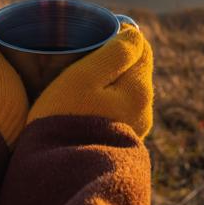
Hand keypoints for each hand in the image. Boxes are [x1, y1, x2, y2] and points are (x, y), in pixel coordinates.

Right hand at [28, 24, 153, 138]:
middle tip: (83, 59)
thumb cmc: (66, 118)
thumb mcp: (84, 77)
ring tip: (82, 81)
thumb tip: (135, 34)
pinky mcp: (122, 136)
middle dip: (114, 58)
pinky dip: (106, 98)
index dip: (119, 36)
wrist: (59, 170)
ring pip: (126, 87)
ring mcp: (135, 124)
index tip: (94, 38)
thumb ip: (114, 53)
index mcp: (138, 89)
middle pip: (134, 67)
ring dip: (109, 79)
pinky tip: (86, 103)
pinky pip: (119, 105)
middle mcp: (144, 107)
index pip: (141, 47)